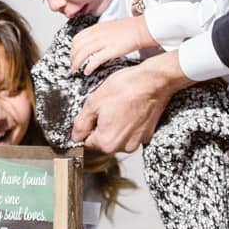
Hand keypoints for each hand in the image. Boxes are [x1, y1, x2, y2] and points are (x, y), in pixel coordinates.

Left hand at [69, 16, 154, 76]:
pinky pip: (94, 60)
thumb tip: (90, 43)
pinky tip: (87, 72)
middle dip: (72, 58)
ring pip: (83, 53)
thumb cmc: (127, 29)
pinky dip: (88, 67)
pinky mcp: (111, 50)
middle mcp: (97, 34)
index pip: (76, 38)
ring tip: (76, 70)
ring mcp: (103, 42)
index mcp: (95, 28)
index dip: (72, 49)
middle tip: (72, 65)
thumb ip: (97, 34)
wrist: (140, 29)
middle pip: (77, 47)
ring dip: (77, 63)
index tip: (72, 55)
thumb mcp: (107, 27)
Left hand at [71, 53, 189, 154]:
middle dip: (100, 126)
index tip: (93, 113)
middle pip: (102, 141)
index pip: (86, 142)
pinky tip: (128, 109)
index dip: (86, 126)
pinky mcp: (146, 135)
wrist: (153, 81)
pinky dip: (127, 124)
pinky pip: (129, 133)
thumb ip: (81, 123)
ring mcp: (136, 142)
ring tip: (118, 107)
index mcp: (107, 142)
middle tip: (106, 106)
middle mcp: (123, 147)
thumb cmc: (126, 87)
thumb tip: (75, 135)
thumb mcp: (94, 101)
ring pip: (116, 137)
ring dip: (114, 125)